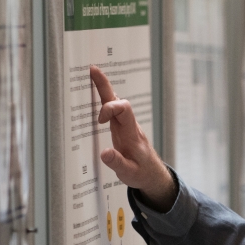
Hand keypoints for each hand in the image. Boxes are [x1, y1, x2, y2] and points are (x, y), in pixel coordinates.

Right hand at [88, 65, 176, 208]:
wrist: (153, 175)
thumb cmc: (142, 174)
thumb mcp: (129, 173)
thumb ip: (117, 163)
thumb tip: (104, 152)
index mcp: (131, 134)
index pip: (124, 111)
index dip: (110, 109)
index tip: (99, 120)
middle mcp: (129, 126)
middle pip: (118, 100)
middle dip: (105, 85)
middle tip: (93, 69)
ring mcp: (126, 126)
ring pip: (115, 103)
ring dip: (104, 89)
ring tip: (91, 74)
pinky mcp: (122, 129)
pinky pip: (113, 110)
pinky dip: (104, 100)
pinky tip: (96, 95)